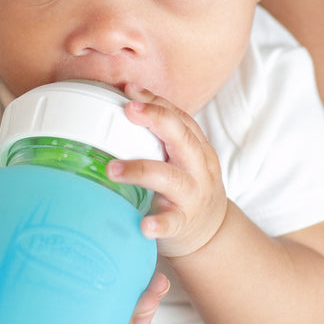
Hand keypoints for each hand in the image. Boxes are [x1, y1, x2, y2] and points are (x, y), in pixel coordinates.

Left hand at [107, 86, 227, 257]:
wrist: (212, 232)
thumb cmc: (186, 188)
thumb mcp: (181, 159)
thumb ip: (160, 137)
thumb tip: (123, 102)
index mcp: (197, 149)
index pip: (181, 119)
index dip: (157, 102)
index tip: (130, 91)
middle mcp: (198, 168)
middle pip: (183, 138)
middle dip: (157, 121)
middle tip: (128, 110)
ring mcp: (192, 196)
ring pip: (170, 178)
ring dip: (140, 170)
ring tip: (112, 169)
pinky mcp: (183, 223)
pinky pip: (171, 222)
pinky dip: (158, 224)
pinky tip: (143, 225)